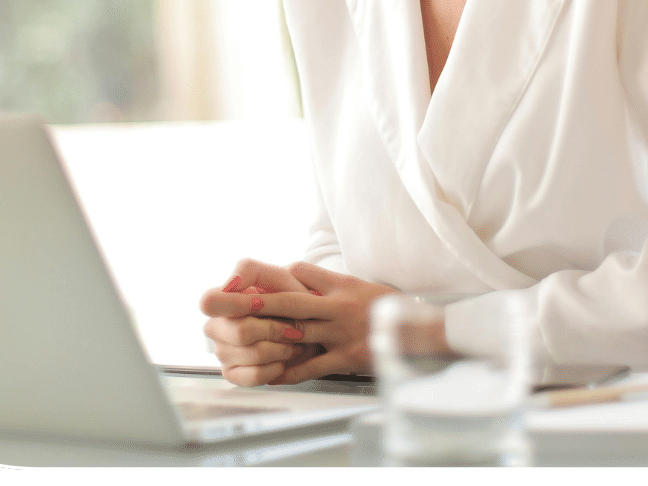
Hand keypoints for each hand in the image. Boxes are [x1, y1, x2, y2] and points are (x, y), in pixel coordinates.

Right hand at [199, 259, 324, 386]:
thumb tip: (229, 284)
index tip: (261, 303)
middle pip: (240, 332)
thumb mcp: (277, 276)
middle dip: (274, 329)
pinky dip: (277, 367)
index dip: (235, 304)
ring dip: (282, 348)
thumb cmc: (291, 296)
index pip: (209, 302)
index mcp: (221, 299)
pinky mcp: (233, 373)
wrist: (309, 325)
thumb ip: (250, 271)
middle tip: (292, 327)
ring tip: (293, 341)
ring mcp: (222, 352)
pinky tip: (283, 358)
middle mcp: (216, 326)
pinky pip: (255, 375)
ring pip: (253, 354)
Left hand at [203, 261, 396, 384]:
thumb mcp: (360, 286)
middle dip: (257, 302)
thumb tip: (300, 276)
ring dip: (266, 336)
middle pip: (289, 301)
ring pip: (296, 332)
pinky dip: (290, 372)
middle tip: (229, 301)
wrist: (419, 331)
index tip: (251, 280)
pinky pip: (312, 366)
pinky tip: (271, 375)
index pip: (301, 272)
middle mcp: (336, 306)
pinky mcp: (346, 357)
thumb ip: (330, 284)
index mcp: (340, 285)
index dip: (277, 275)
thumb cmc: (387, 309)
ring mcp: (340, 332)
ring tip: (240, 338)